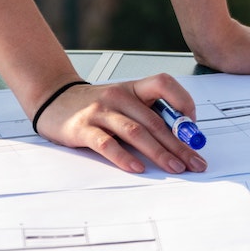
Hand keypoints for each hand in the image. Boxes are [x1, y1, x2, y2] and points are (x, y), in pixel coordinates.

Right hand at [33, 74, 208, 174]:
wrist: (54, 99)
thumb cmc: (96, 105)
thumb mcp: (125, 102)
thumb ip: (148, 115)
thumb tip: (181, 138)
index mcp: (133, 88)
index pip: (164, 83)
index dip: (183, 101)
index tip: (193, 126)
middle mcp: (119, 97)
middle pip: (155, 120)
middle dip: (179, 144)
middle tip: (195, 162)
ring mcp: (100, 112)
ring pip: (136, 132)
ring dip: (159, 152)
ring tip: (175, 167)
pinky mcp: (83, 129)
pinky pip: (107, 144)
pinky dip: (123, 157)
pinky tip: (137, 167)